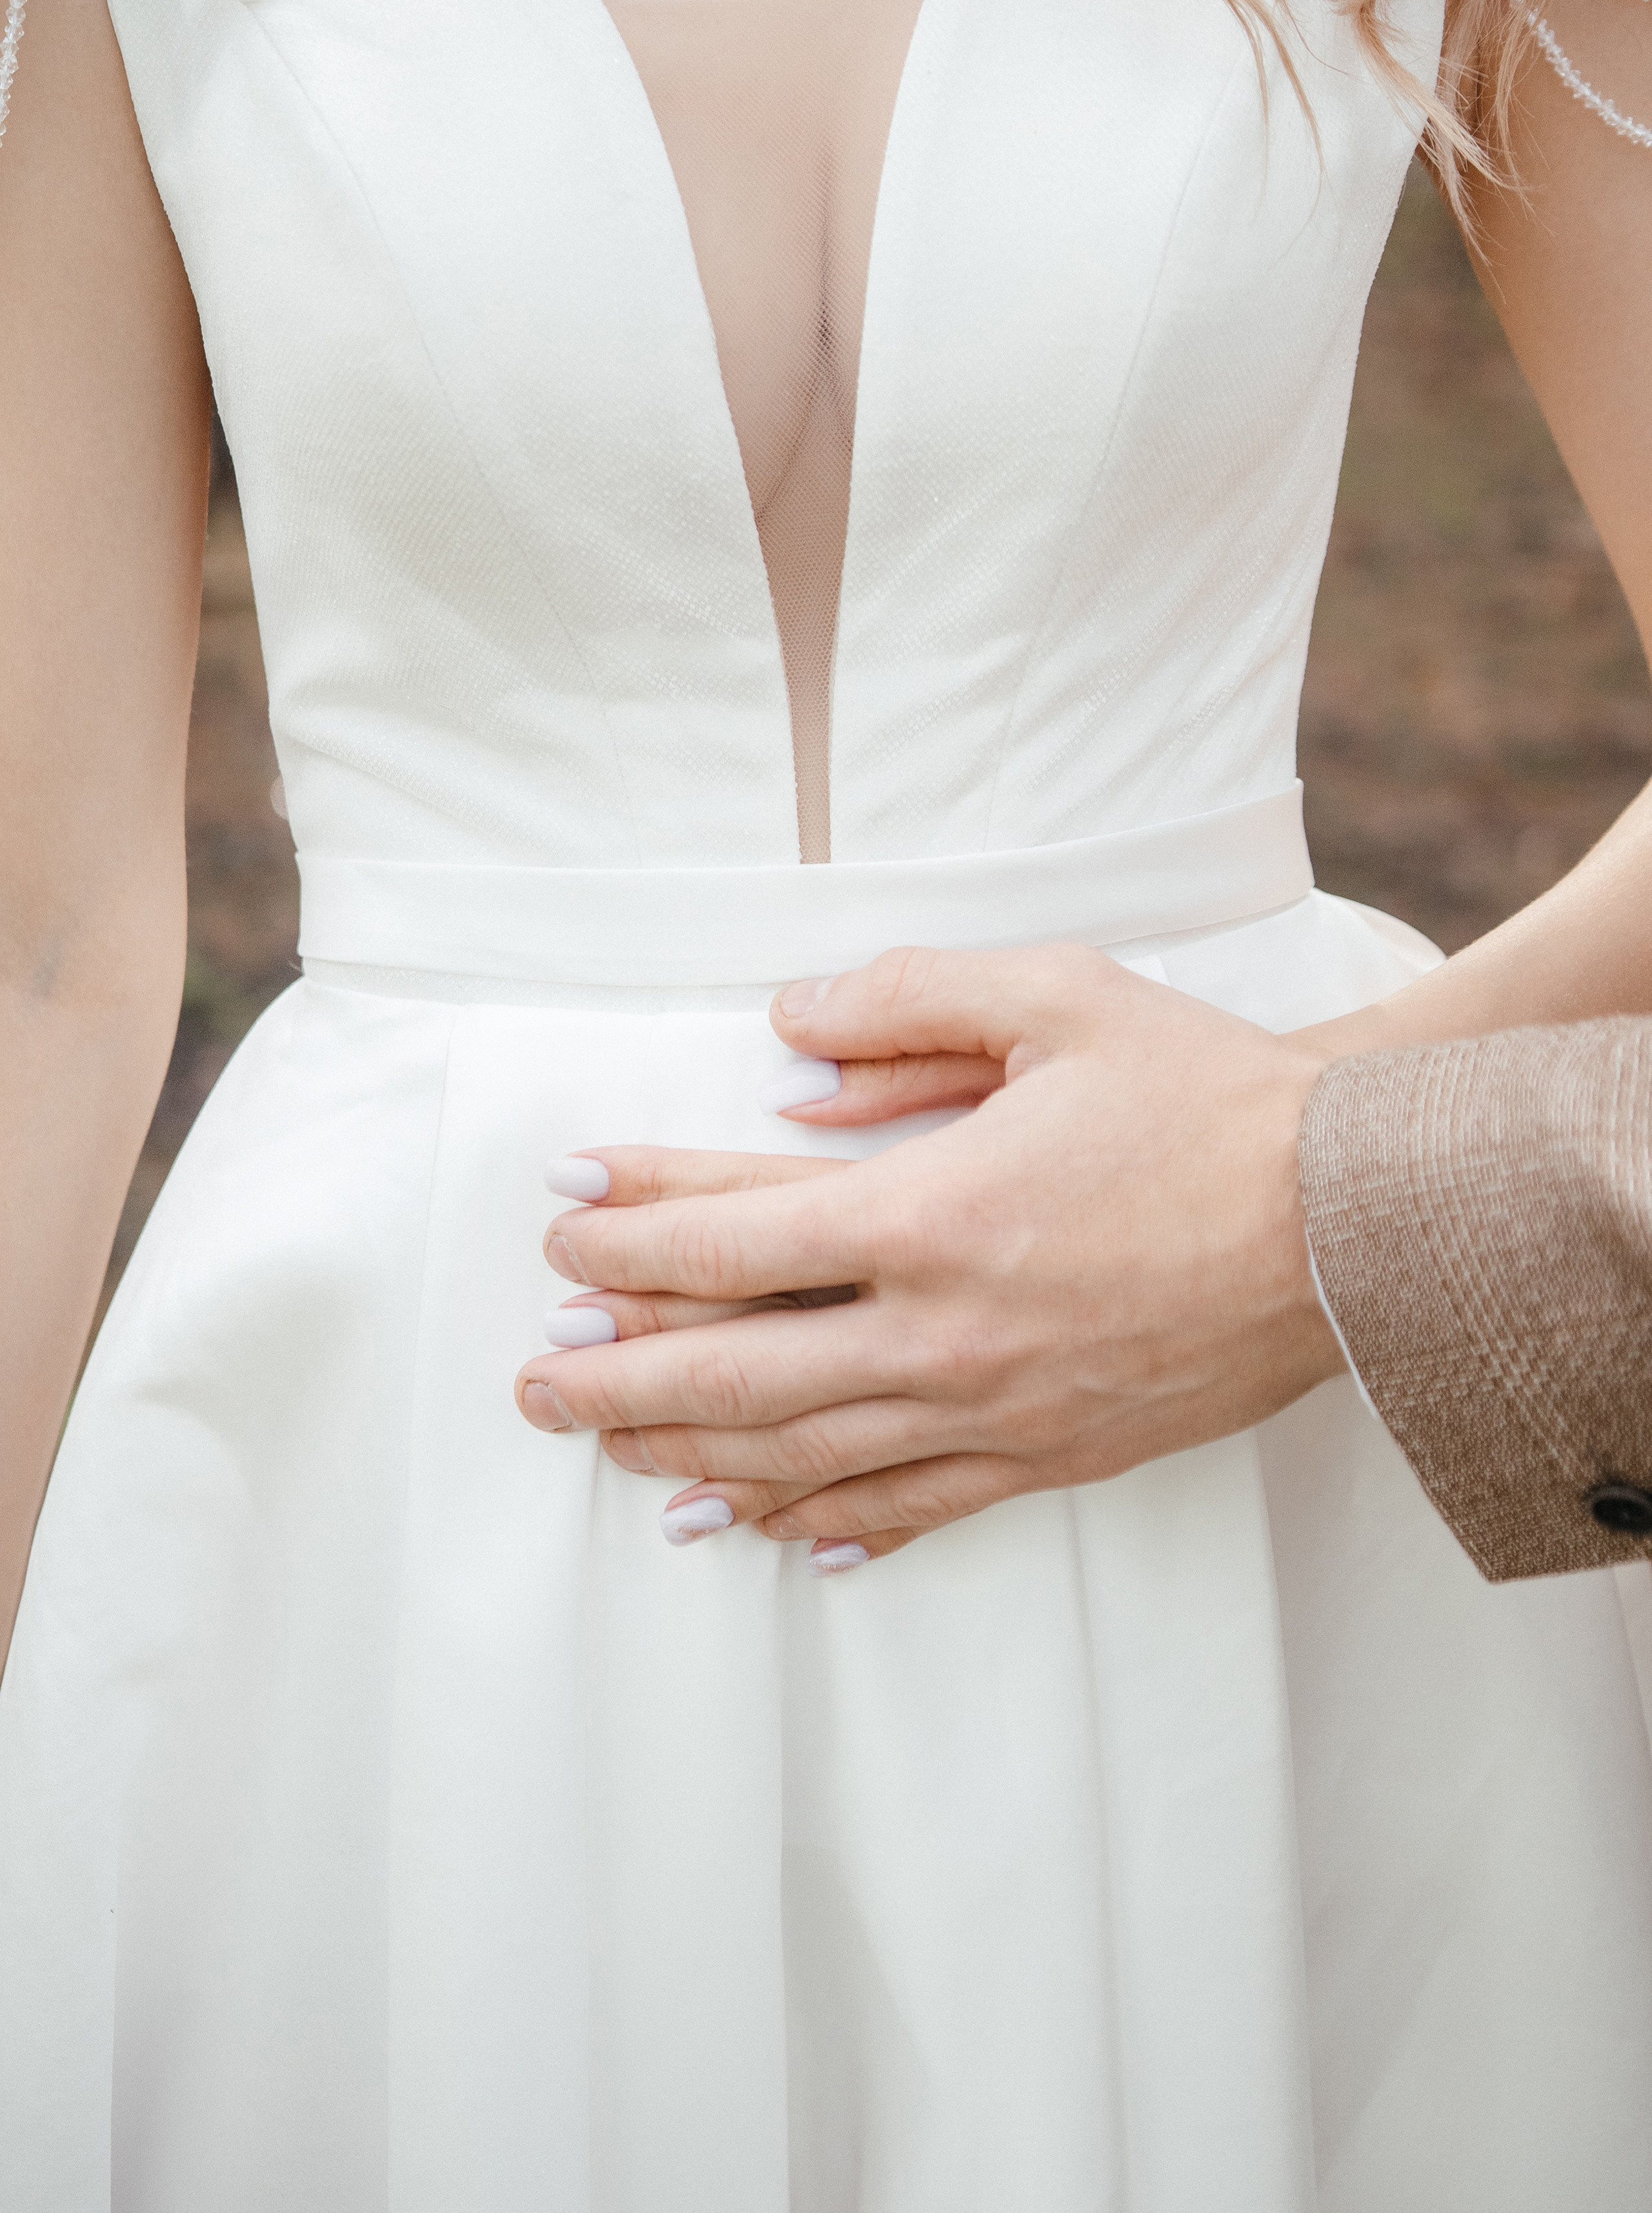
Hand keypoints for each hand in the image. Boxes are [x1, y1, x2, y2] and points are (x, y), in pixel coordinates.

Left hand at [515, 946, 1345, 1567]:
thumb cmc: (1210, 1098)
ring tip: (608, 1454)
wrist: (1358, 1219)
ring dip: (691, 1457)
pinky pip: (915, 1508)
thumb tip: (785, 1021)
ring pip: (807, 1458)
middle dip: (618, 1375)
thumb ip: (907, 998)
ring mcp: (998, 1411)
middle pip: (738, 1373)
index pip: (733, 1238)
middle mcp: (946, 1332)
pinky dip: (828, 1523)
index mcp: (934, 1213)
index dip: (629, 1230)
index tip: (557, 1219)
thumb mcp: (1059, 997)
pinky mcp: (1054, 1456)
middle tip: (532, 1378)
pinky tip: (767, 1534)